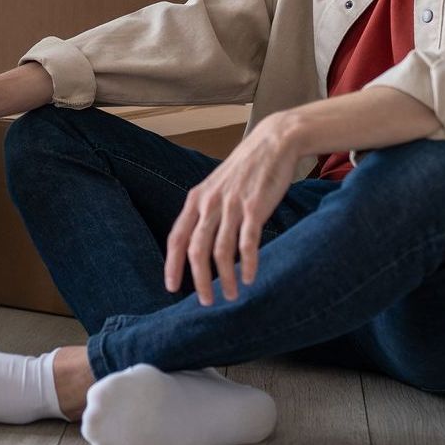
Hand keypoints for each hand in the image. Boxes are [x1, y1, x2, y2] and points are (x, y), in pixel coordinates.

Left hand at [164, 112, 298, 305]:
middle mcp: (210, 203)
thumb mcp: (216, 186)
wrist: (273, 142)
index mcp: (196, 199)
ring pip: (221, 251)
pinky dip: (247, 264)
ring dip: (225, 278)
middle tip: (206, 302)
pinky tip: (249, 279)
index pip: (176, 238)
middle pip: (196, 250)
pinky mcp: (254, 207)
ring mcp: (231, 205)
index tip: (171, 288)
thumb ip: (206, 211)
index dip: (172, 265)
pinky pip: (247, 242)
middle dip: (198, 281)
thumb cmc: (245, 169)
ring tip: (230, 296)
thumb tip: (198, 243)